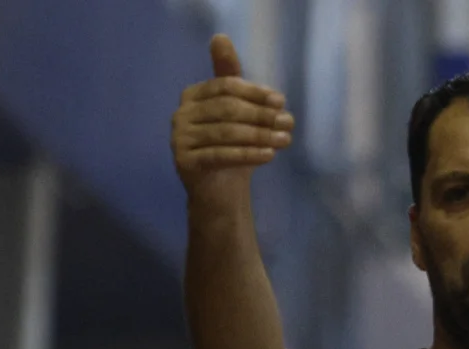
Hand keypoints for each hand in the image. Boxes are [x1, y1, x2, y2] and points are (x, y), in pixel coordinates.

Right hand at [171, 34, 294, 205]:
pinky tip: (270, 155)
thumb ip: (234, 78)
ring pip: (227, 133)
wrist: (221, 192)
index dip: (255, 93)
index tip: (281, 102)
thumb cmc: (234, 146)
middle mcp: (180, 115)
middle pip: (228, 109)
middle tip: (289, 124)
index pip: (226, 86)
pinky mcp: (184, 163)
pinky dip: (248, 154)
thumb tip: (220, 36)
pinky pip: (221, 155)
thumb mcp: (238, 112)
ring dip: (261, 135)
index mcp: (193, 95)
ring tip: (286, 140)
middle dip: (261, 115)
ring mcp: (179, 139)